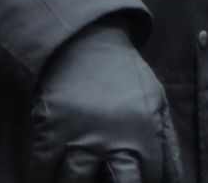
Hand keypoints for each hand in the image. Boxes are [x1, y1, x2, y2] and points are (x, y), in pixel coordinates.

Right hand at [29, 20, 180, 182]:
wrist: (86, 39)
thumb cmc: (125, 75)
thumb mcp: (157, 104)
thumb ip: (167, 145)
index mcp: (144, 136)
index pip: (148, 180)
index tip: (127, 177)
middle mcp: (115, 140)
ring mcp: (81, 134)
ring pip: (75, 180)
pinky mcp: (52, 126)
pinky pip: (43, 164)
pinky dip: (40, 176)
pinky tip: (43, 180)